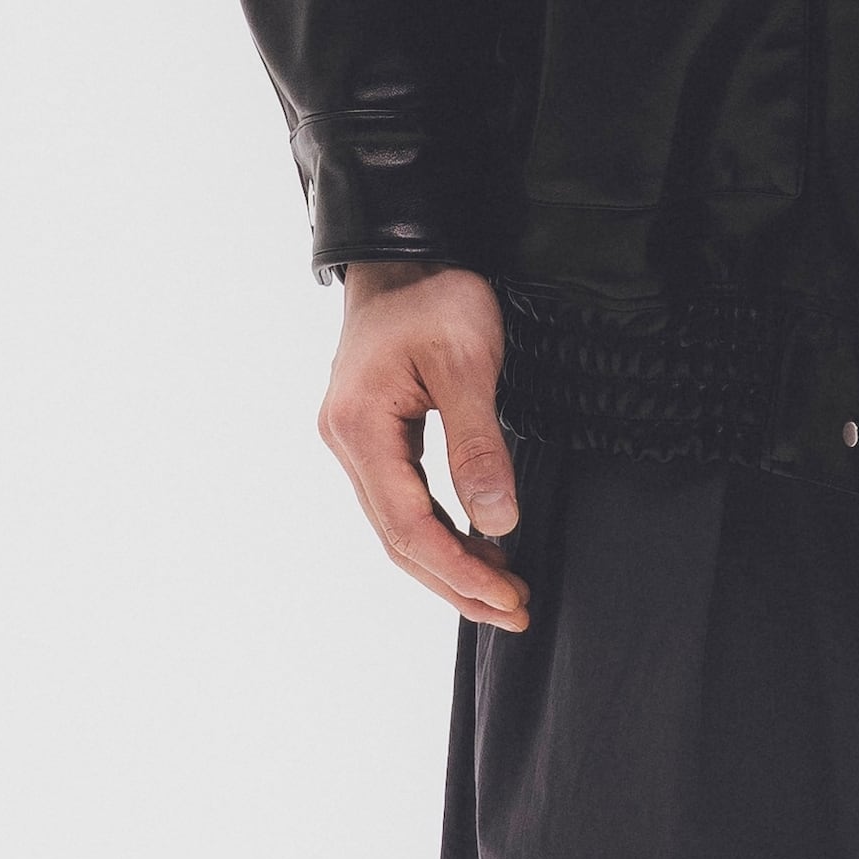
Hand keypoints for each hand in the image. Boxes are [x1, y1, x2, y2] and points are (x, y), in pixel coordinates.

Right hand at [322, 263, 528, 629]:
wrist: (404, 246)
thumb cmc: (434, 291)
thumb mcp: (466, 363)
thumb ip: (477, 446)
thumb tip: (495, 523)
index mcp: (360, 428)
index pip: (409, 525)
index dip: (458, 570)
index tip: (506, 597)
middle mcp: (346, 442)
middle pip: (397, 538)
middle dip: (456, 582)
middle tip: (513, 612)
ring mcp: (355, 439)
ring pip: (398, 525)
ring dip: (449, 563)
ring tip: (502, 592)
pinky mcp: (373, 433)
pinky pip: (402, 500)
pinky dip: (439, 531)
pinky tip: (476, 545)